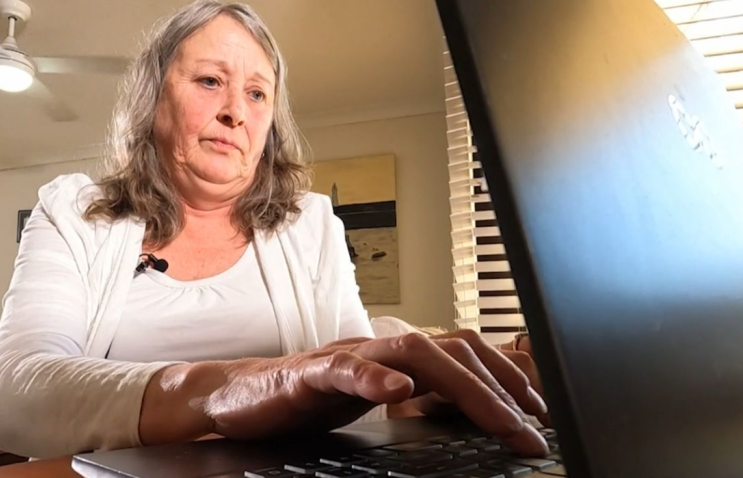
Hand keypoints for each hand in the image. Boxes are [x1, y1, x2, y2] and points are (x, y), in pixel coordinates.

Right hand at [187, 331, 547, 455]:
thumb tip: (476, 418)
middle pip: (448, 349)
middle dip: (498, 388)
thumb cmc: (306, 400)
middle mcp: (376, 349)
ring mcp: (343, 357)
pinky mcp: (306, 374)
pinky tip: (396, 393)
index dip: (506, 375)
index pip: (462, 351)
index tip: (538, 412)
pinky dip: (372, 378)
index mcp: (395, 358)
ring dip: (461, 385)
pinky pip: (342, 369)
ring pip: (409, 353)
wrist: (238, 397)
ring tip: (495, 417)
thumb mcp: (374, 402)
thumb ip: (418, 401)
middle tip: (529, 428)